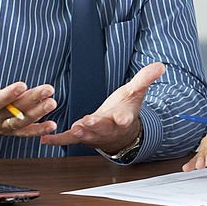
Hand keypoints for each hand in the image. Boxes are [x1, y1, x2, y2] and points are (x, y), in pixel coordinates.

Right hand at [0, 28, 57, 144]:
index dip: (8, 94)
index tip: (23, 84)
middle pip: (12, 111)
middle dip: (31, 100)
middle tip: (48, 89)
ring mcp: (0, 126)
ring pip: (20, 122)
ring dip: (38, 114)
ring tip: (52, 102)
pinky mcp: (8, 131)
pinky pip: (24, 132)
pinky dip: (38, 130)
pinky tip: (52, 125)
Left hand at [41, 62, 165, 152]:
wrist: (119, 131)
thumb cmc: (125, 108)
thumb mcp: (135, 92)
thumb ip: (145, 79)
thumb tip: (161, 65)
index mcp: (123, 118)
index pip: (126, 118)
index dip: (124, 118)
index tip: (124, 118)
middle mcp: (108, 128)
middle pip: (102, 128)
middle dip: (95, 125)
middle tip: (87, 122)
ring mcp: (93, 134)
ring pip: (86, 135)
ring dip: (77, 133)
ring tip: (71, 129)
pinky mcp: (81, 136)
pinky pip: (68, 139)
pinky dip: (57, 140)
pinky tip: (45, 139)